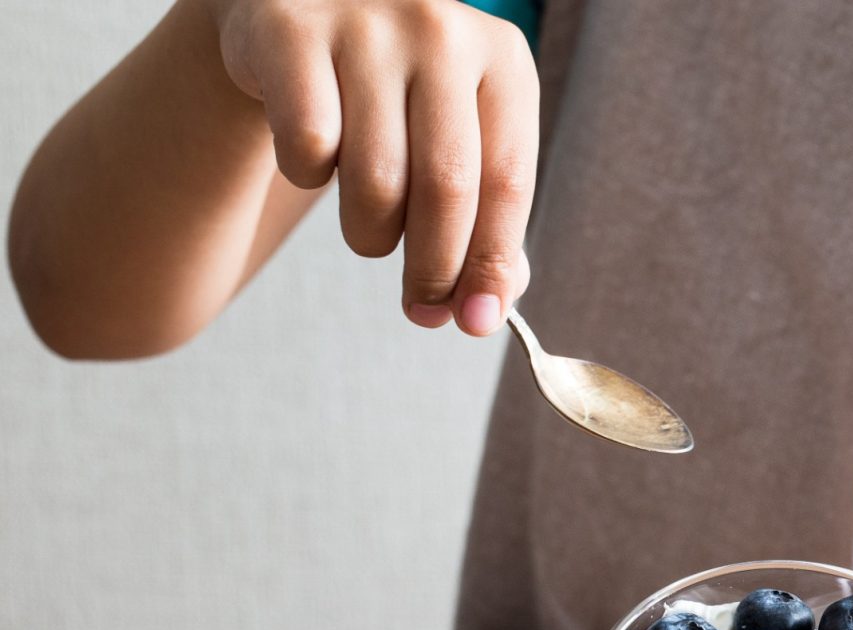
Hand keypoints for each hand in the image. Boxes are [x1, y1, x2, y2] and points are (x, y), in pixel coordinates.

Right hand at [204, 0, 536, 332]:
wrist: (300, 6)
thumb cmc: (395, 93)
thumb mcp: (457, 139)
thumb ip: (484, 222)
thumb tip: (484, 313)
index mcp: (504, 60)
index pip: (508, 184)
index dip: (491, 264)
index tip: (477, 322)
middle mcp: (441, 30)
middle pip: (446, 188)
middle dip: (434, 269)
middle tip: (422, 308)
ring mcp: (366, 23)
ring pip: (375, 179)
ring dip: (370, 234)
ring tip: (369, 227)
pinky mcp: (290, 29)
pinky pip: (307, 148)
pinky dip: (308, 178)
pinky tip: (315, 160)